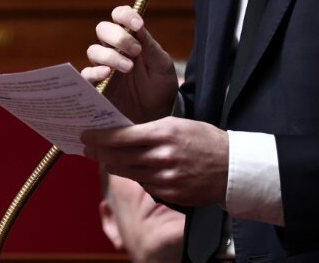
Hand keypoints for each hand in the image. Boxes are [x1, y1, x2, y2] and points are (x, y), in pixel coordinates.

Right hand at [81, 5, 177, 122]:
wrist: (159, 113)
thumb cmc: (161, 85)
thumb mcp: (160, 64)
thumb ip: (149, 45)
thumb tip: (138, 25)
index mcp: (131, 37)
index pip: (120, 15)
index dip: (125, 15)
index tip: (137, 25)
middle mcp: (114, 49)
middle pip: (103, 29)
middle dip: (118, 36)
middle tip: (135, 50)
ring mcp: (104, 66)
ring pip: (94, 50)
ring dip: (110, 55)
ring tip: (128, 67)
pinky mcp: (96, 86)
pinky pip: (86, 74)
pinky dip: (94, 71)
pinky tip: (107, 74)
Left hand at [82, 116, 228, 206]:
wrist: (232, 167)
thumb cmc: (205, 139)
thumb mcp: (178, 124)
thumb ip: (151, 130)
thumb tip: (123, 133)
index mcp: (163, 133)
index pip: (121, 137)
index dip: (99, 137)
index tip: (86, 134)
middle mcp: (160, 156)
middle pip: (116, 157)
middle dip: (98, 152)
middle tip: (89, 147)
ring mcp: (163, 178)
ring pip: (125, 172)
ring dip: (113, 164)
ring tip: (107, 156)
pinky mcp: (167, 193)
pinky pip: (142, 183)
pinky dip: (135, 174)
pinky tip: (134, 167)